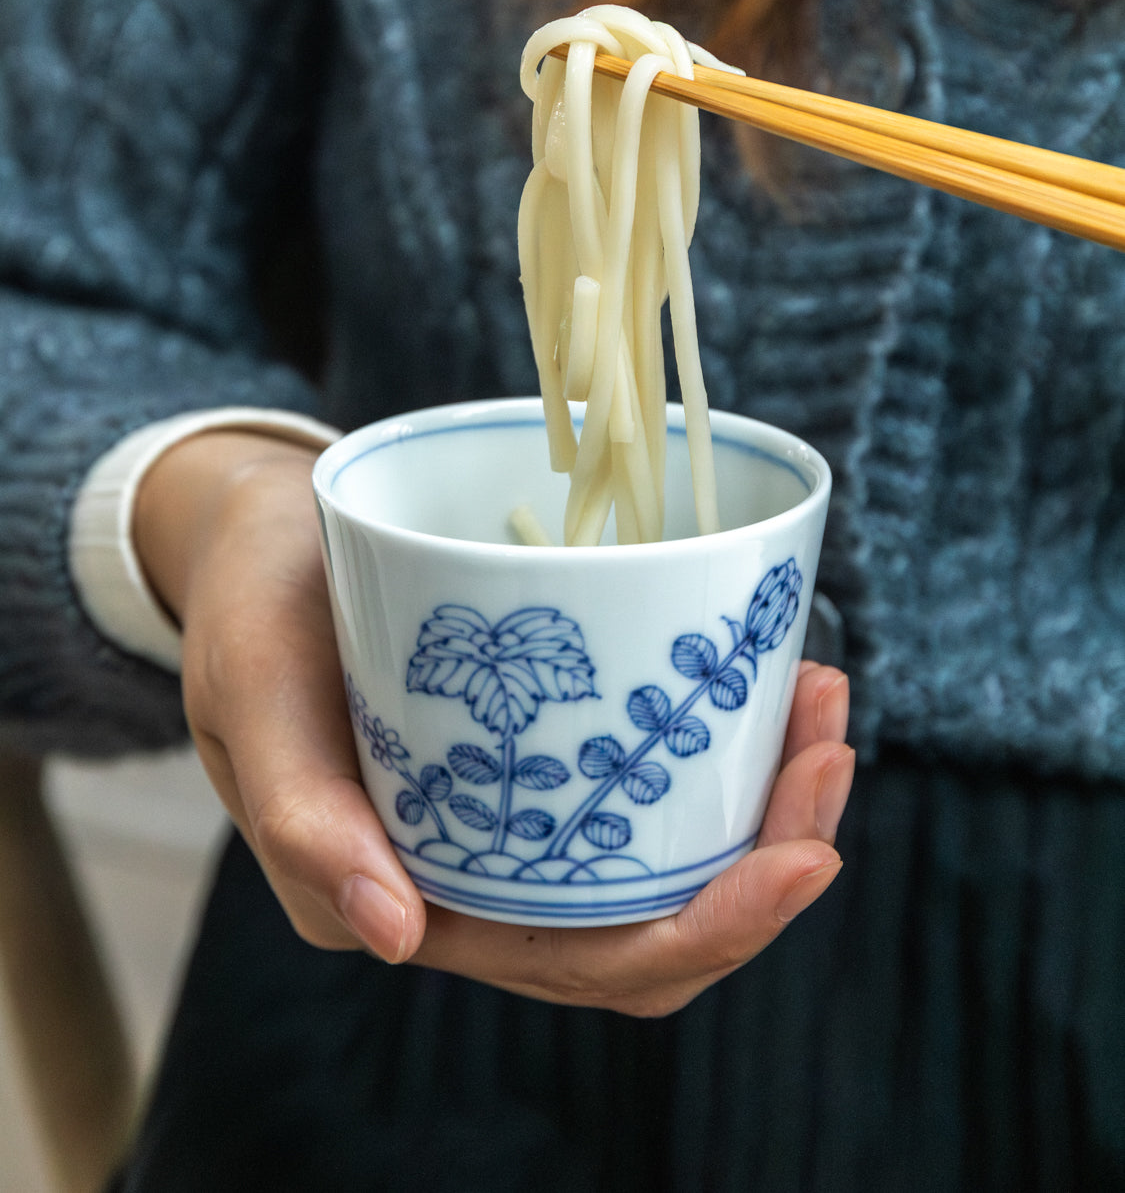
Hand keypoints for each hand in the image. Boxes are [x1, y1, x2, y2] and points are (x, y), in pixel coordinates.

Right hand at [135, 430, 852, 1016]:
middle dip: (771, 855)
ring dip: (763, 792)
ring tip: (818, 692)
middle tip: (829, 744)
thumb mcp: (252, 700)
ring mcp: (522, 811)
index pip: (591, 962)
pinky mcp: (543, 745)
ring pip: (670, 849)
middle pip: (660, 916)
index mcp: (421, 900)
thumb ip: (299, 819)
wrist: (262, 539)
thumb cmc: (249, 616)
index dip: (710, 932)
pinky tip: (762, 672)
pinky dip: (718, 738)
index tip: (804, 855)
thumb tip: (392, 935)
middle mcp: (487, 875)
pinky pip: (647, 773)